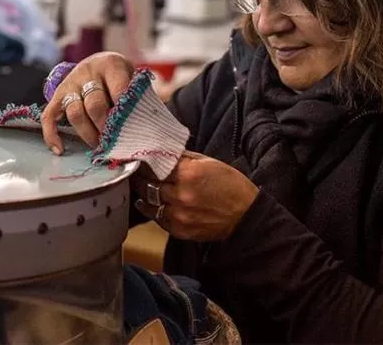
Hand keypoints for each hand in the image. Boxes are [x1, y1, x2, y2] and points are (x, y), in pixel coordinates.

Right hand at [41, 52, 133, 154]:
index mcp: (111, 65)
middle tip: (113, 142)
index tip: (129, 130)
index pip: (118, 91)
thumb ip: (135, 98)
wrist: (99, 63)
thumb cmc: (121, 77)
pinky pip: (48, 116)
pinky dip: (52, 135)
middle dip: (104, 128)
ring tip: (98, 145)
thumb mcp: (133, 79)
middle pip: (95, 105)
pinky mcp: (57, 95)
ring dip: (87, 133)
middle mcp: (87, 72)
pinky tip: (60, 150)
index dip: (123, 114)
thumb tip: (137, 127)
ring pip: (74, 112)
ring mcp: (70, 84)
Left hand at [133, 151, 257, 241]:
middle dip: (140, 177)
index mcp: (188, 174)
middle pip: (148, 184)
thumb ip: (183, 158)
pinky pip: (157, 219)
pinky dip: (152, 210)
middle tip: (135, 171)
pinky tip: (149, 203)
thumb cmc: (230, 185)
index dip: (145, 162)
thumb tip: (162, 152)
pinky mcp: (180, 230)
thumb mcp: (209, 162)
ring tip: (138, 187)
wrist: (247, 216)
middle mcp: (181, 195)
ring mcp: (179, 215)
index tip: (138, 158)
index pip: (155, 165)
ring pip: (148, 203)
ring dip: (143, 194)